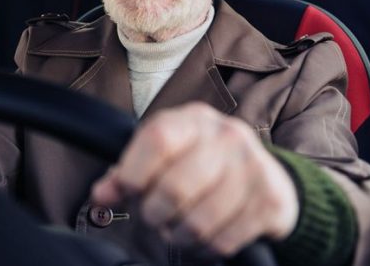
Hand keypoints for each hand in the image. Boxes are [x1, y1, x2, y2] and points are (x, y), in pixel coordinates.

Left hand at [91, 102, 297, 256]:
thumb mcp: (163, 157)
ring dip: (178, 236)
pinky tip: (202, 239)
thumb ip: (127, 173)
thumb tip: (100, 195)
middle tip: (153, 218)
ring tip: (176, 230)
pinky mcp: (269, 201)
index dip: (134, 173)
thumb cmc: (201, 164)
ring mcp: (252, 168)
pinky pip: (224, 240)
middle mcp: (226, 137)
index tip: (129, 191)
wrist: (267, 177)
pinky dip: (204, 249)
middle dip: (154, 214)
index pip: (157, 139)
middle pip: (175, 187)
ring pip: (199, 221)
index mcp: (193, 120)